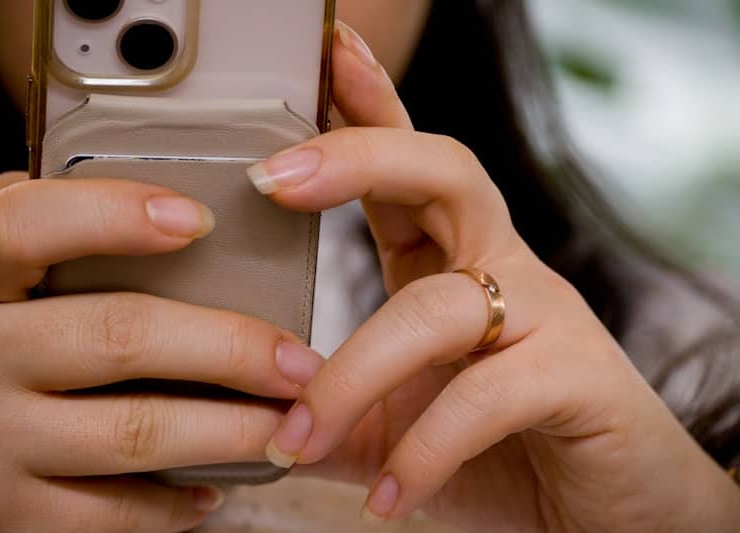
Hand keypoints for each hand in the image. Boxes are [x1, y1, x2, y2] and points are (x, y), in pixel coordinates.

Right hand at [0, 175, 323, 531]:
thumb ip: (42, 225)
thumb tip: (151, 190)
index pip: (24, 227)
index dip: (113, 215)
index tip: (199, 220)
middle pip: (119, 336)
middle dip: (231, 350)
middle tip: (299, 361)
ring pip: (136, 430)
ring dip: (233, 429)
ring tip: (290, 420)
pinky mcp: (2, 514)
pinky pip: (111, 515)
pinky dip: (178, 505)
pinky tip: (218, 485)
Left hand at [249, 22, 739, 531]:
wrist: (610, 508)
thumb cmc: (502, 450)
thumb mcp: (397, 423)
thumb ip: (333, 413)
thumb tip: (246, 423)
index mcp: (451, 261)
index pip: (408, 166)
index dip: (366, 105)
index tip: (324, 53)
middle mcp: (499, 268)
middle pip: (444, 171)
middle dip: (359, 158)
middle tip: (276, 178)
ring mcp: (545, 314)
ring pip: (437, 307)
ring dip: (353, 376)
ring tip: (300, 439)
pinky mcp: (578, 375)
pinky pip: (488, 395)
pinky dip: (425, 449)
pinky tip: (390, 497)